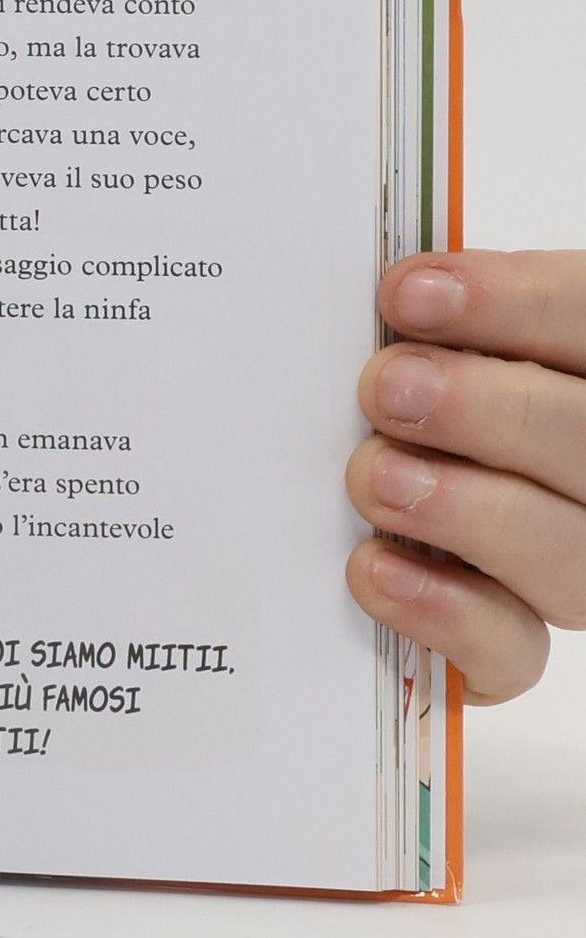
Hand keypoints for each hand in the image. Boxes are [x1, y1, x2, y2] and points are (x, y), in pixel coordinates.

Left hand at [345, 249, 585, 703]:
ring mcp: (573, 564)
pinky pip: (512, 649)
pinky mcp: (513, 645)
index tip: (408, 294)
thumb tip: (398, 288)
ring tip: (375, 475)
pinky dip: (442, 611)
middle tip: (388, 389)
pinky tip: (373, 567)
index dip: (514, 303)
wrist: (391, 515)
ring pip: (567, 551)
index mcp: (585, 371)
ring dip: (465, 508)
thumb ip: (436, 322)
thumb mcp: (434, 344)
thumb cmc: (413, 402)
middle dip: (486, 409)